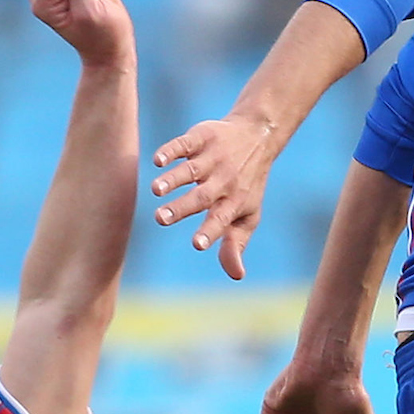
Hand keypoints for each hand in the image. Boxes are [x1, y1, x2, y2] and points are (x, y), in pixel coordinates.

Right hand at [151, 111, 276, 281]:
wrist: (257, 137)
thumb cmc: (247, 185)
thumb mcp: (248, 216)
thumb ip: (236, 244)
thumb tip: (236, 276)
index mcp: (234, 202)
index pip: (221, 220)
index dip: (210, 232)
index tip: (196, 244)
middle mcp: (224, 181)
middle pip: (201, 197)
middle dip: (181, 208)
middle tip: (160, 219)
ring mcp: (213, 158)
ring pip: (191, 170)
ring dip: (173, 179)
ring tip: (155, 190)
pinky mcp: (201, 137)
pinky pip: (185, 144)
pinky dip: (171, 150)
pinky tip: (158, 161)